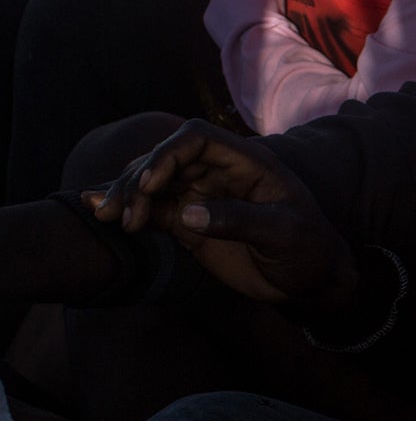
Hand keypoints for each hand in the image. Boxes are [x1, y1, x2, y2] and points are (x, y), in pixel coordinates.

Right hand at [83, 119, 358, 306]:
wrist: (310, 281)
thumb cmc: (308, 250)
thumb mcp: (283, 234)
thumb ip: (238, 220)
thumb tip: (188, 214)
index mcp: (248, 162)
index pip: (197, 139)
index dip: (167, 154)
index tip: (149, 183)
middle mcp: (220, 173)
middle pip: (166, 159)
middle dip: (138, 180)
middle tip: (124, 214)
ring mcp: (202, 196)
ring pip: (153, 184)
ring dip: (127, 195)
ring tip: (111, 219)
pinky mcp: (189, 222)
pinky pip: (153, 209)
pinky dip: (130, 210)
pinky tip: (101, 212)